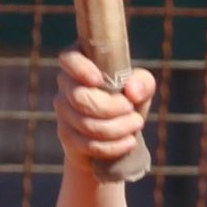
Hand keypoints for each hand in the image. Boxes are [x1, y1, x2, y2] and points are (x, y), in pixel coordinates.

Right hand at [55, 48, 155, 171]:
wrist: (117, 134)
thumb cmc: (127, 100)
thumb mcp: (141, 89)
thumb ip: (142, 82)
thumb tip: (132, 91)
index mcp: (82, 62)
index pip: (69, 60)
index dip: (80, 69)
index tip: (98, 80)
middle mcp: (67, 84)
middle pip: (79, 98)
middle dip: (110, 107)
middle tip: (131, 108)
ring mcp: (63, 110)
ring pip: (86, 124)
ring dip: (117, 127)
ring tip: (136, 124)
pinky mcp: (67, 135)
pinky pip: (87, 144)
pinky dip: (113, 146)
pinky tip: (129, 142)